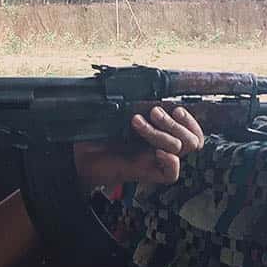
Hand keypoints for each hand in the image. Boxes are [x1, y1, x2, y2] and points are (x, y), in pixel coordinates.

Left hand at [74, 105, 204, 187]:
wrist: (75, 155)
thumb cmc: (94, 135)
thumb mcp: (117, 114)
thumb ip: (135, 105)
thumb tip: (149, 91)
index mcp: (158, 133)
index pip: (191, 131)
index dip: (190, 121)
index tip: (177, 108)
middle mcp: (159, 148)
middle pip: (189, 141)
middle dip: (175, 124)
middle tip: (153, 112)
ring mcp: (152, 162)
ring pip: (177, 150)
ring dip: (162, 133)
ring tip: (138, 122)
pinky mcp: (144, 174)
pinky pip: (170, 175)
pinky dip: (170, 163)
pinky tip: (157, 152)